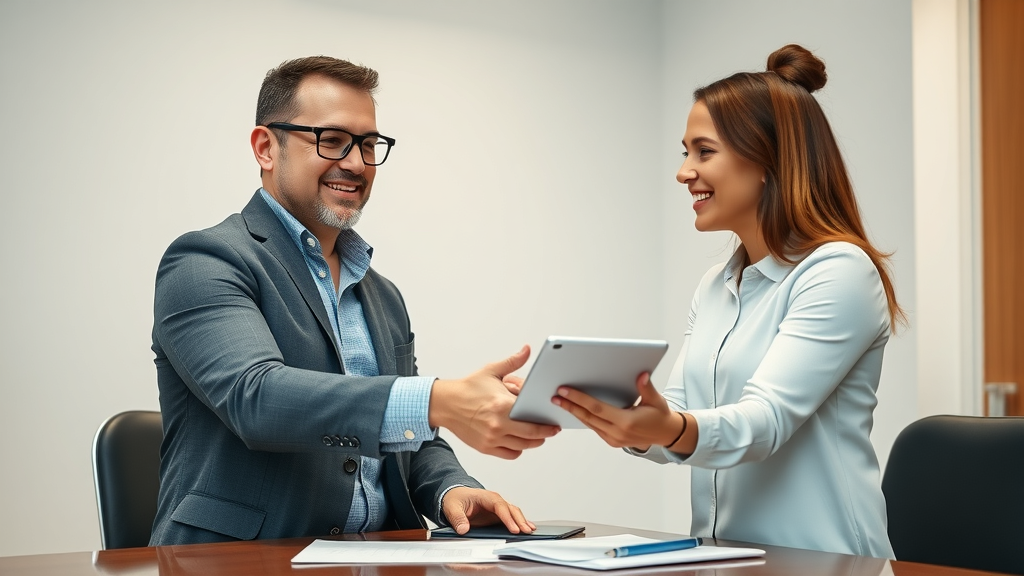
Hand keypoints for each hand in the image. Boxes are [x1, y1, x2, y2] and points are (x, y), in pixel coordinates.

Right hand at [429, 345, 559, 458]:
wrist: (445, 403)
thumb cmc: (468, 388)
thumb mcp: (491, 371)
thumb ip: (513, 362)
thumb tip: (526, 349)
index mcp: (502, 405)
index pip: (533, 419)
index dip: (547, 422)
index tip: (554, 421)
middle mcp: (498, 425)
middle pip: (531, 436)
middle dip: (545, 433)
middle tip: (552, 429)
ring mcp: (491, 438)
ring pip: (522, 447)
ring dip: (533, 442)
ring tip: (538, 436)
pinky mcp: (485, 447)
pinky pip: (509, 454)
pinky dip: (517, 450)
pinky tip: (520, 441)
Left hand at [442, 486, 535, 534]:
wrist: (455, 496)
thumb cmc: (455, 499)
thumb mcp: (451, 507)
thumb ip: (457, 518)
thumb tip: (463, 529)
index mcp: (484, 496)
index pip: (499, 506)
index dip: (507, 517)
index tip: (513, 529)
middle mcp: (494, 501)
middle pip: (510, 509)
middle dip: (519, 520)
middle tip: (525, 531)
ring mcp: (497, 508)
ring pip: (513, 513)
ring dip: (522, 521)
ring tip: (529, 531)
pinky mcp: (498, 515)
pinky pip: (511, 517)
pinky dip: (519, 522)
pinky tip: (527, 529)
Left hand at [552, 372, 681, 450]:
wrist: (666, 434)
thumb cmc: (660, 415)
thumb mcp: (656, 400)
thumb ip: (646, 387)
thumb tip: (641, 375)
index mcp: (627, 422)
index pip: (597, 408)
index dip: (579, 399)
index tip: (565, 391)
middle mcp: (618, 433)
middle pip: (588, 417)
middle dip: (570, 405)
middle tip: (556, 395)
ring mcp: (614, 439)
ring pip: (589, 424)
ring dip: (574, 412)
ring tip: (560, 401)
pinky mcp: (613, 441)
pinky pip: (594, 428)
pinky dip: (584, 418)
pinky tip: (575, 409)